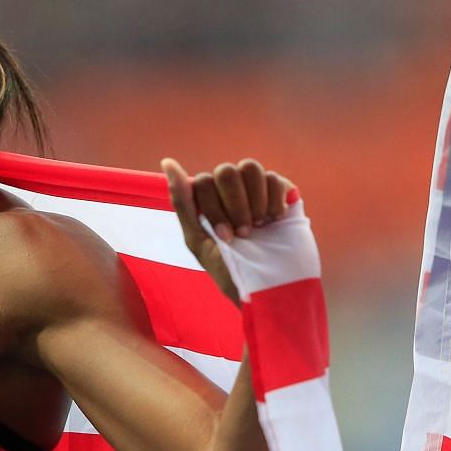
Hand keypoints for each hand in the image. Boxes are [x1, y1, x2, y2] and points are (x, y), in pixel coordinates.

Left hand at [161, 157, 294, 302]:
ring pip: (250, 167)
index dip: (214, 208)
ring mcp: (257, 191)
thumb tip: (168, 162)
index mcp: (210, 201)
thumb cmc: (230, 270)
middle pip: (225, 171)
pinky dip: (274, 201)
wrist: (269, 289)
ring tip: (261, 225)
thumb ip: (183, 202)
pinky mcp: (282, 193)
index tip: (226, 237)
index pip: (204, 181)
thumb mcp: (198, 240)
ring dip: (255, 201)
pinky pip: (274, 178)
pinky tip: (276, 221)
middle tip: (245, 234)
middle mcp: (232, 192)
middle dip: (234, 206)